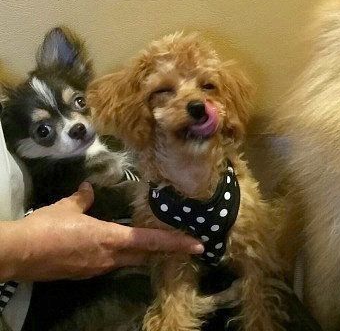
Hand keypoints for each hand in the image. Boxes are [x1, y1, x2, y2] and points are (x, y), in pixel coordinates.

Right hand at [0, 182, 202, 281]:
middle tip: (186, 246)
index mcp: (111, 239)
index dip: (176, 243)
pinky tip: (117, 249)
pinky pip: (110, 264)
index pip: (151, 241)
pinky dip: (121, 256)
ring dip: (144, 254)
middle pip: (145, 255)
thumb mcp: (66, 208)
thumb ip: (82, 199)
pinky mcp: (84, 273)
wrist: (19, 254)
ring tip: (157, 246)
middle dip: (166, 251)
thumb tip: (88, 188)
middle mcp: (110, 257)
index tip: (198, 245)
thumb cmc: (47, 228)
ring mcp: (97, 268)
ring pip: (129, 260)